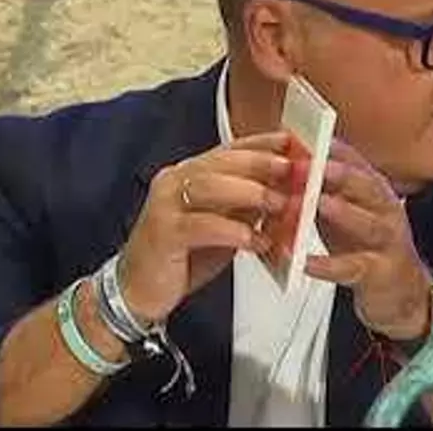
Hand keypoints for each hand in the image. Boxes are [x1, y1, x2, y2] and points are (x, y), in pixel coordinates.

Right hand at [119, 131, 291, 324]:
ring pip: (211, 186)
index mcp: (189, 174)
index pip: (229, 149)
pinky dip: (234, 231)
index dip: (262, 144)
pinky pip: (203, 225)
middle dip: (262, 163)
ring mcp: (165, 205)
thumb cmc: (182, 257)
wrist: (139, 290)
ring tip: (280, 204)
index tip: (292, 142)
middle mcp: (174, 181)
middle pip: (222, 161)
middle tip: (293, 170)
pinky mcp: (163, 232)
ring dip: (251, 193)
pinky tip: (256, 241)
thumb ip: (248, 209)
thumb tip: (286, 196)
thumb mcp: (223, 227)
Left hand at [305, 140, 432, 340]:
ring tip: (318, 204)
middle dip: (339, 173)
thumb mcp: (346, 210)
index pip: (355, 161)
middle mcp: (385, 209)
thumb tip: (285, 167)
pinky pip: (353, 268)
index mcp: (374, 189)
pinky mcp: (380, 273)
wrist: (400, 290)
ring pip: (368, 224)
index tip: (304, 138)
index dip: (331, 149)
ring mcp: (387, 241)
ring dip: (342, 212)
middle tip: (312, 165)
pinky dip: (328, 265)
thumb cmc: (366, 245)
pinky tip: (306, 263)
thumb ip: (322, 189)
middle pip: (366, 186)